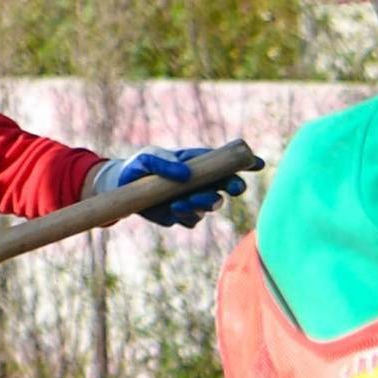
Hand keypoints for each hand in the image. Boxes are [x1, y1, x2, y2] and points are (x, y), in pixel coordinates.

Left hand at [103, 142, 248, 228]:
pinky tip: (173, 208)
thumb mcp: (148, 157)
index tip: (258, 163)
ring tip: (187, 199)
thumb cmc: (139, 166)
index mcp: (200, 164)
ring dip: (205, 203)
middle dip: (234, 186)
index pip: (228, 164)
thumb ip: (165, 162)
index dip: (247, 163)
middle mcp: (202, 184)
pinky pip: (191, 220)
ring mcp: (194, 201)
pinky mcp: (181, 216)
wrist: (120, 186)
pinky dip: (186, 214)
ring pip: (211, 206)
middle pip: (228, 187)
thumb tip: (186, 174)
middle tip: (233, 187)